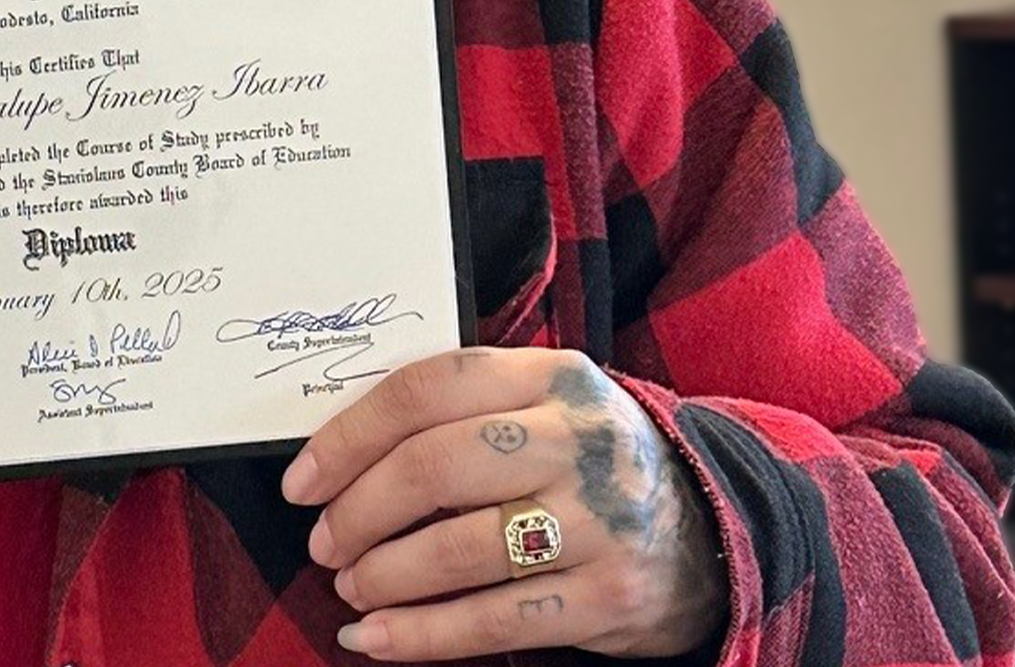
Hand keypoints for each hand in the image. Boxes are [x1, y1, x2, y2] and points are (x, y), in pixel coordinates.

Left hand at [282, 348, 724, 660]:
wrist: (712, 528)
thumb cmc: (589, 462)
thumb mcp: (544, 405)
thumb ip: (462, 409)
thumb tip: (339, 450)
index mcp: (552, 375)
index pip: (426, 388)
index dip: (349, 436)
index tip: (302, 481)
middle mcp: (579, 439)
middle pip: (433, 467)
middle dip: (358, 511)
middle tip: (323, 543)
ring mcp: (599, 520)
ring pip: (457, 549)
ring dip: (383, 576)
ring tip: (351, 588)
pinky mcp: (609, 596)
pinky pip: (494, 621)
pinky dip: (421, 636)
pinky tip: (376, 641)